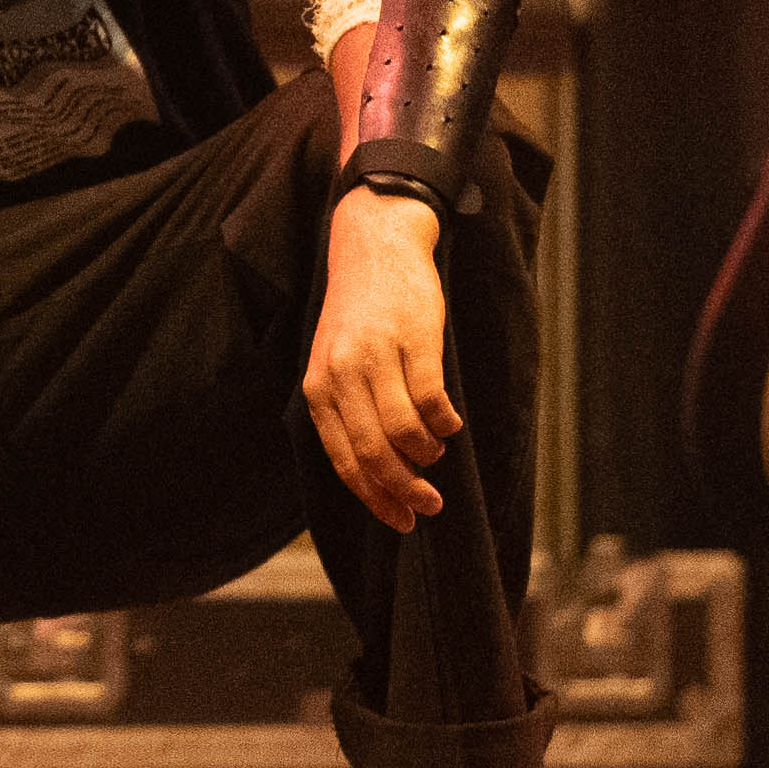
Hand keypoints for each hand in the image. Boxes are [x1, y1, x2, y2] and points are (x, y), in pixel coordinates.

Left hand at [302, 188, 461, 531]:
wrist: (375, 244)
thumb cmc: (360, 313)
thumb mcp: (335, 361)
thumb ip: (347, 410)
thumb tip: (379, 475)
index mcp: (319, 386)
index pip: (345, 460)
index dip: (375, 498)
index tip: (401, 522)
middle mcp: (341, 374)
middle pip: (374, 453)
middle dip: (404, 490)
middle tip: (430, 506)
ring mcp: (377, 355)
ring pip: (404, 432)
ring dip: (427, 455)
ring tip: (437, 453)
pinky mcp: (414, 339)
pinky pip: (432, 400)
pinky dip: (445, 423)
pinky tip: (450, 425)